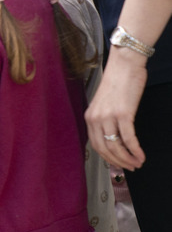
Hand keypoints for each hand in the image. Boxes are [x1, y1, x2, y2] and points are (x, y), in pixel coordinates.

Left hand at [85, 47, 146, 169]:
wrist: (125, 64)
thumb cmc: (118, 81)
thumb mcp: (106, 103)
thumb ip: (106, 119)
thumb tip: (116, 137)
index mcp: (90, 116)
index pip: (95, 144)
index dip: (107, 157)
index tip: (117, 163)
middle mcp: (95, 118)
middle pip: (104, 148)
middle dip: (118, 161)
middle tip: (130, 167)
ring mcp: (108, 116)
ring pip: (116, 146)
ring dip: (128, 158)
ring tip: (137, 163)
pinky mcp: (122, 114)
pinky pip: (128, 138)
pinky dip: (135, 150)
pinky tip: (141, 155)